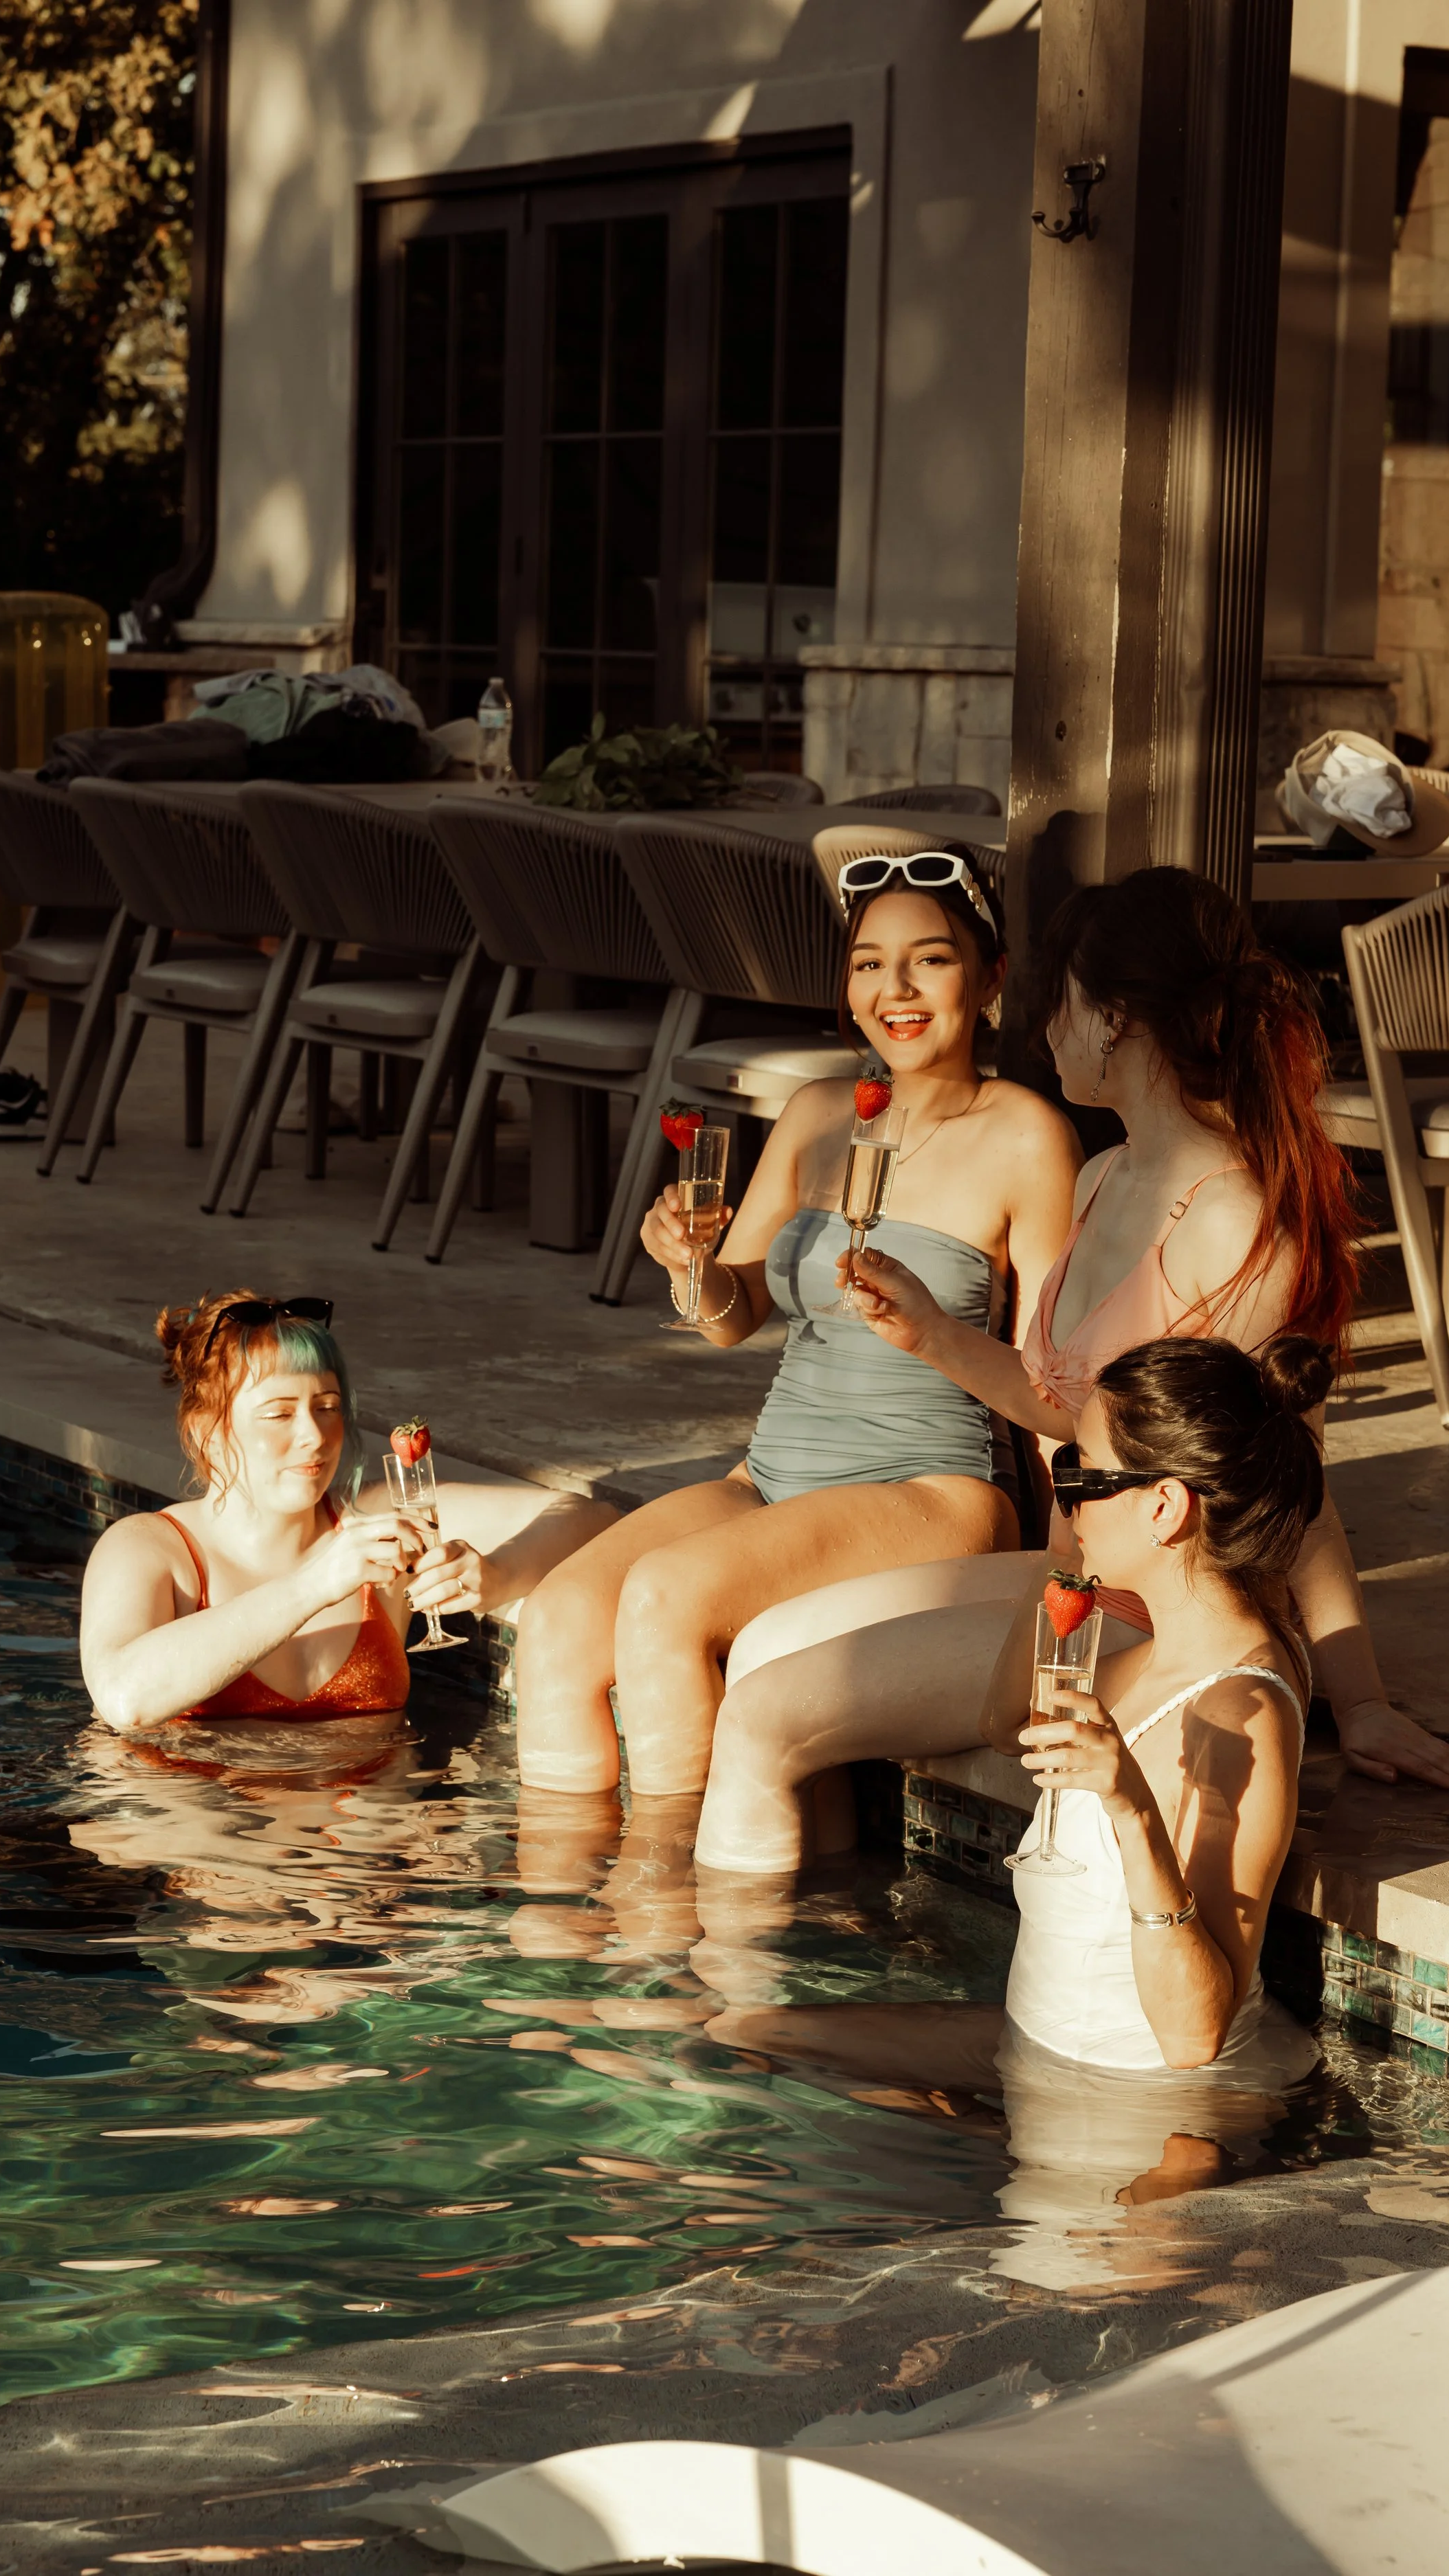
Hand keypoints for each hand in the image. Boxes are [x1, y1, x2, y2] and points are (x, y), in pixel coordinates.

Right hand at [307, 1510, 416, 1611]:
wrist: (307, 1587)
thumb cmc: (332, 1569)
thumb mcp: (349, 1544)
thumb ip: (371, 1538)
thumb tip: (400, 1540)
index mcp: (357, 1525)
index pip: (394, 1515)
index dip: (417, 1520)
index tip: (432, 1527)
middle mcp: (357, 1534)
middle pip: (397, 1526)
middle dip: (416, 1537)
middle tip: (423, 1550)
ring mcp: (357, 1551)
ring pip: (396, 1550)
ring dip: (402, 1563)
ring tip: (396, 1571)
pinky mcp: (357, 1571)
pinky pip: (388, 1573)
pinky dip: (390, 1580)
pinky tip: (380, 1583)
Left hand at [407, 1536, 487, 1620]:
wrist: (499, 1580)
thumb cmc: (467, 1568)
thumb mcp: (455, 1555)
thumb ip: (433, 1559)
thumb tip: (405, 1569)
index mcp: (461, 1547)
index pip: (437, 1554)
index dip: (419, 1563)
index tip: (407, 1571)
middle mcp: (471, 1561)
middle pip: (437, 1574)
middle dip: (417, 1586)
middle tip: (406, 1594)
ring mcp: (476, 1580)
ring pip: (443, 1591)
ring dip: (424, 1600)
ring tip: (413, 1605)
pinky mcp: (479, 1598)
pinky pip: (452, 1606)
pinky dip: (437, 1609)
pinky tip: (429, 1609)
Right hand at [640, 1182, 731, 1275]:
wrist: (688, 1251)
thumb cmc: (699, 1230)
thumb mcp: (710, 1223)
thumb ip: (719, 1216)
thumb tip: (727, 1211)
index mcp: (674, 1198)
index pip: (669, 1191)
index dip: (671, 1197)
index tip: (677, 1206)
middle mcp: (659, 1209)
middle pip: (661, 1213)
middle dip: (671, 1224)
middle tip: (682, 1235)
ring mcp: (651, 1225)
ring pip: (658, 1233)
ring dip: (673, 1245)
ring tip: (688, 1254)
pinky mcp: (648, 1241)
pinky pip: (657, 1248)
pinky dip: (671, 1255)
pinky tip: (682, 1260)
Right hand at [841, 1248, 944, 1354]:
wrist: (922, 1332)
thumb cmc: (917, 1304)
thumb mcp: (895, 1283)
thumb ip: (873, 1271)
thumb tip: (855, 1256)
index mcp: (888, 1267)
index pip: (866, 1256)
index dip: (853, 1256)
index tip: (842, 1262)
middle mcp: (878, 1280)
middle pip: (854, 1271)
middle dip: (847, 1276)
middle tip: (842, 1281)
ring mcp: (872, 1295)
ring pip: (855, 1290)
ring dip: (865, 1298)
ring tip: (878, 1305)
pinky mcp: (868, 1311)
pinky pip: (858, 1305)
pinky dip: (868, 1308)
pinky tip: (881, 1311)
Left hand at [1019, 1686, 1149, 1820]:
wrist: (1134, 1794)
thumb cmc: (1108, 1761)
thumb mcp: (1100, 1741)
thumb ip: (1077, 1730)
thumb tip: (1037, 1716)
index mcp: (1108, 1725)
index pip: (1092, 1704)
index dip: (1072, 1698)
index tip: (1050, 1695)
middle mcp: (1111, 1740)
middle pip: (1073, 1730)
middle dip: (1043, 1732)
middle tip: (1023, 1737)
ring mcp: (1110, 1762)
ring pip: (1068, 1756)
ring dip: (1041, 1758)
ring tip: (1025, 1761)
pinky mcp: (1107, 1783)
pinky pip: (1072, 1779)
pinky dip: (1051, 1779)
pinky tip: (1038, 1779)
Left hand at [1337, 1698, 1448, 1788]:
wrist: (1361, 1707)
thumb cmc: (1355, 1737)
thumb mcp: (1352, 1755)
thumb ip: (1371, 1768)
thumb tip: (1394, 1777)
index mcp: (1393, 1752)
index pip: (1420, 1767)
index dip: (1437, 1777)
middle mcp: (1408, 1743)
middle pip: (1435, 1760)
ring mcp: (1416, 1736)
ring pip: (1439, 1751)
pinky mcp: (1419, 1732)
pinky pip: (1438, 1743)